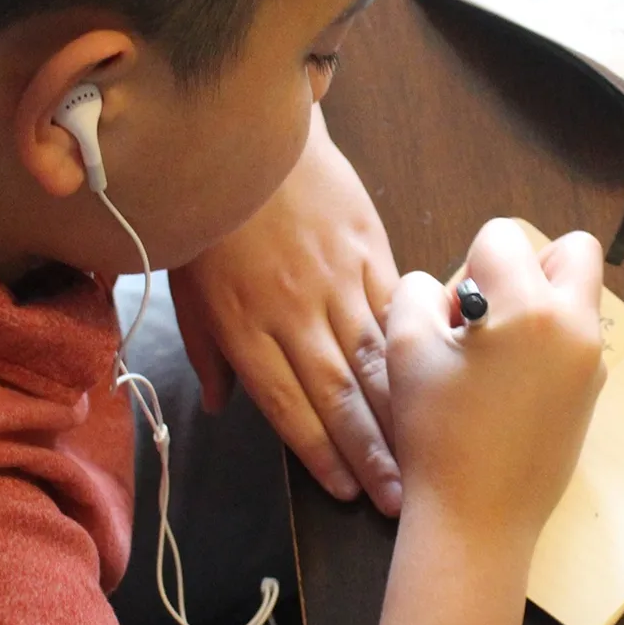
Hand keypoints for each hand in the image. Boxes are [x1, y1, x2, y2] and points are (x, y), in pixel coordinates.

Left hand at [168, 107, 402, 512]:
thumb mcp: (186, 283)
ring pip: (376, 359)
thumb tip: (223, 407)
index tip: (346, 493)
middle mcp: (294, 310)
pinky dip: (415, 348)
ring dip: (400, 414)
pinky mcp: (368, 247)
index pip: (287, 405)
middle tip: (398, 498)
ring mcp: (337, 277)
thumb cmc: (207, 209)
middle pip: (338, 395)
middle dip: (370, 453)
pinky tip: (437, 382)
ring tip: (425, 456)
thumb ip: (207, 348)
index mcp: (243, 324)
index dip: (318, 454)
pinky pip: (395, 308)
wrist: (244, 125)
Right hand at [384, 219, 605, 548]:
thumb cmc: (437, 432)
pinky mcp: (591, 396)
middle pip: (573, 251)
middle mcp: (577, 328)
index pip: (504, 236)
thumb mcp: (405, 347)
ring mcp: (592, 364)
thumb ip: (419, 292)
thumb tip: (449, 290)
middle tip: (490, 315)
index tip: (457, 317)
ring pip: (575, 298)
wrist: (476, 520)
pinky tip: (505, 391)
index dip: (469, 266)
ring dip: (537, 307)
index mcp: (533, 308)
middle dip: (528, 266)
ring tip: (493, 357)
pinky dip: (544, 347)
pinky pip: (573, 342)